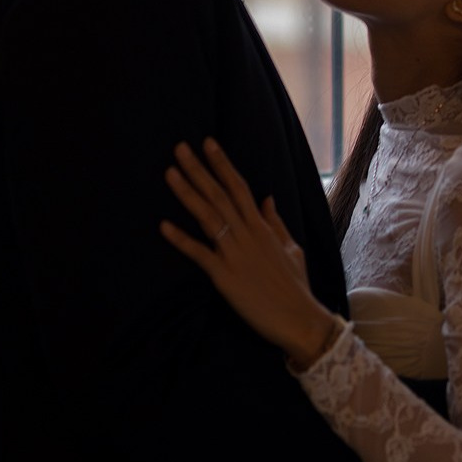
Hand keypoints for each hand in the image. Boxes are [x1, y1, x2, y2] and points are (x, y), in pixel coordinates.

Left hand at [161, 139, 339, 367]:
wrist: (298, 318)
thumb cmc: (295, 286)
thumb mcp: (292, 248)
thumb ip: (276, 223)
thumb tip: (266, 198)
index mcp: (262, 227)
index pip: (239, 187)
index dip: (222, 164)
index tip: (208, 143)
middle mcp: (247, 234)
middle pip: (219, 195)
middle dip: (199, 170)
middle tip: (180, 147)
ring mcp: (235, 253)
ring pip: (207, 217)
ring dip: (187, 194)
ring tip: (169, 173)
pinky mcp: (224, 276)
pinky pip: (199, 254)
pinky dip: (181, 240)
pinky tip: (163, 226)